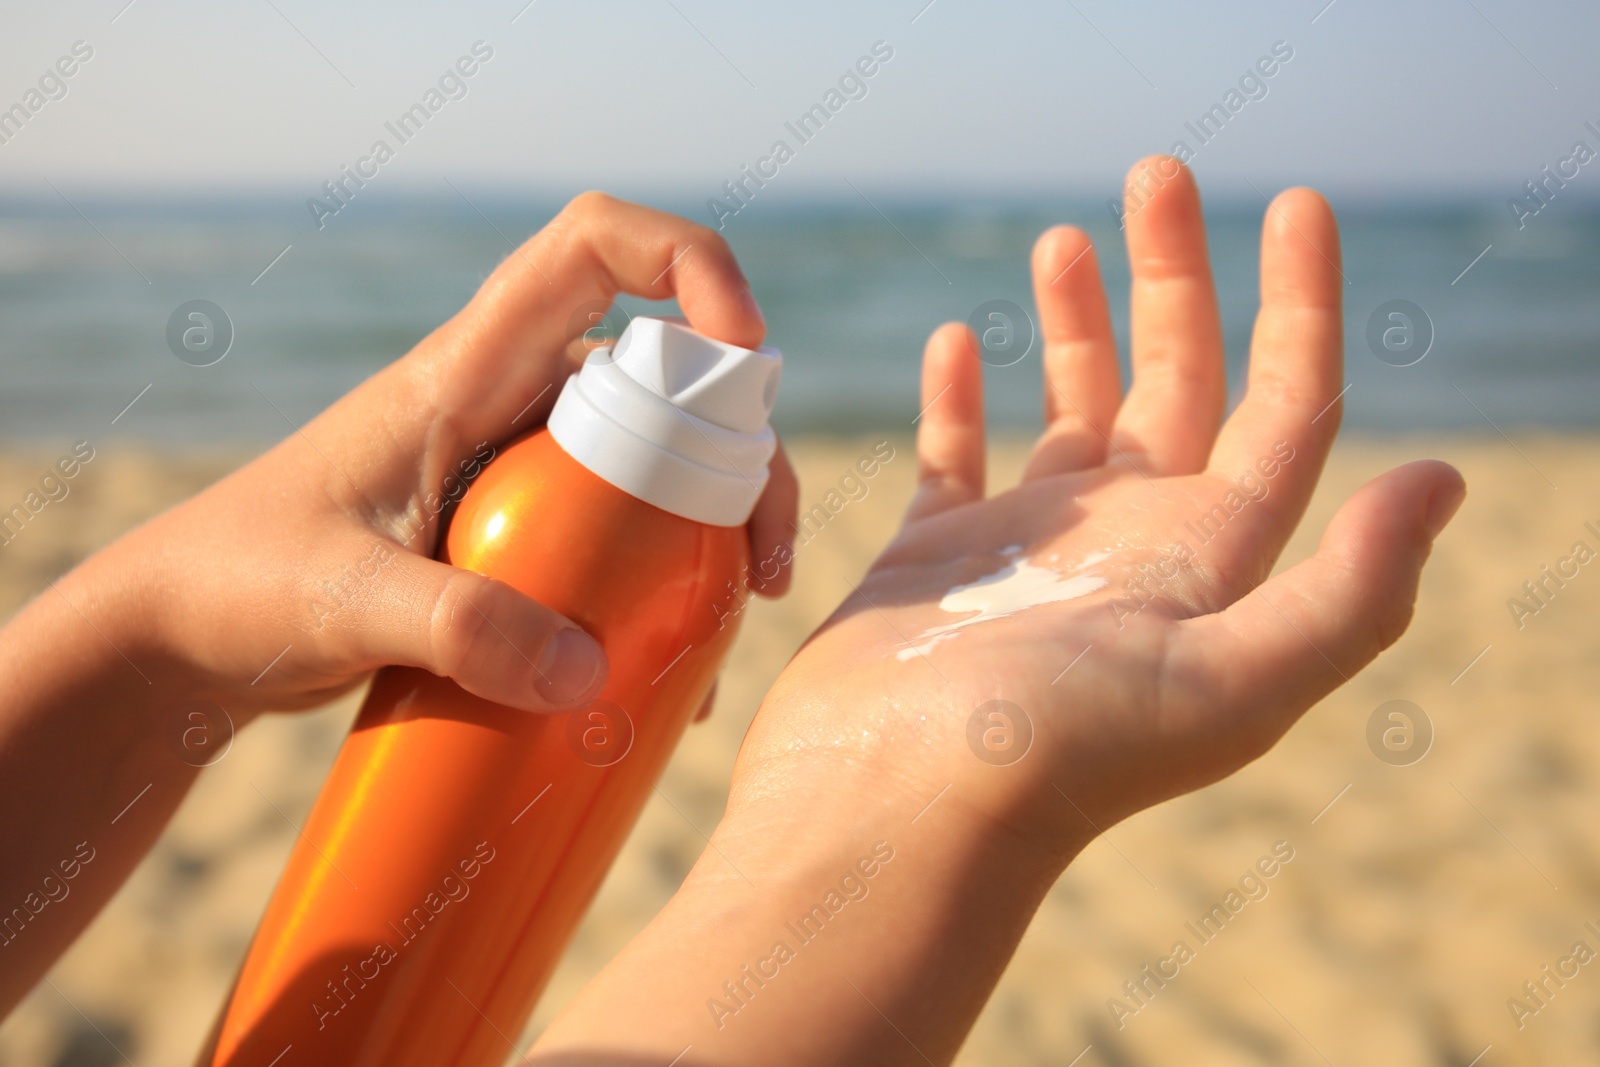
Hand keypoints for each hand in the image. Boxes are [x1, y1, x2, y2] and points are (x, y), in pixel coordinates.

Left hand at [86, 192, 796, 720]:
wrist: (184, 634)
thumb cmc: (239, 588)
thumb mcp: (345, 604)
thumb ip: (457, 631)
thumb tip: (590, 674)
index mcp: (465, 370)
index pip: (592, 248)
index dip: (689, 267)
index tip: (742, 358)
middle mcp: (506, 401)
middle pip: (666, 378)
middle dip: (743, 454)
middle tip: (760, 567)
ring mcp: (516, 468)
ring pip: (658, 461)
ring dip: (716, 527)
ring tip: (734, 622)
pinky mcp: (515, 535)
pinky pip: (620, 534)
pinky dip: (663, 586)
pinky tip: (670, 668)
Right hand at [734, 157, 1463, 858]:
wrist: (894, 813)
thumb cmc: (1052, 753)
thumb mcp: (1230, 681)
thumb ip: (1348, 592)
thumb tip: (1444, 480)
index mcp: (1209, 561)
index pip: (1282, 409)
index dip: (1304, 306)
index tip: (1297, 202)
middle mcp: (1129, 546)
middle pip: (1177, 384)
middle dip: (1177, 277)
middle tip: (1157, 173)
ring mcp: (1029, 549)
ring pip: (1071, 410)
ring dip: (1076, 322)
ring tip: (1066, 238)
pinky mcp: (936, 559)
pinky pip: (957, 457)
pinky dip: (960, 396)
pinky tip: (957, 336)